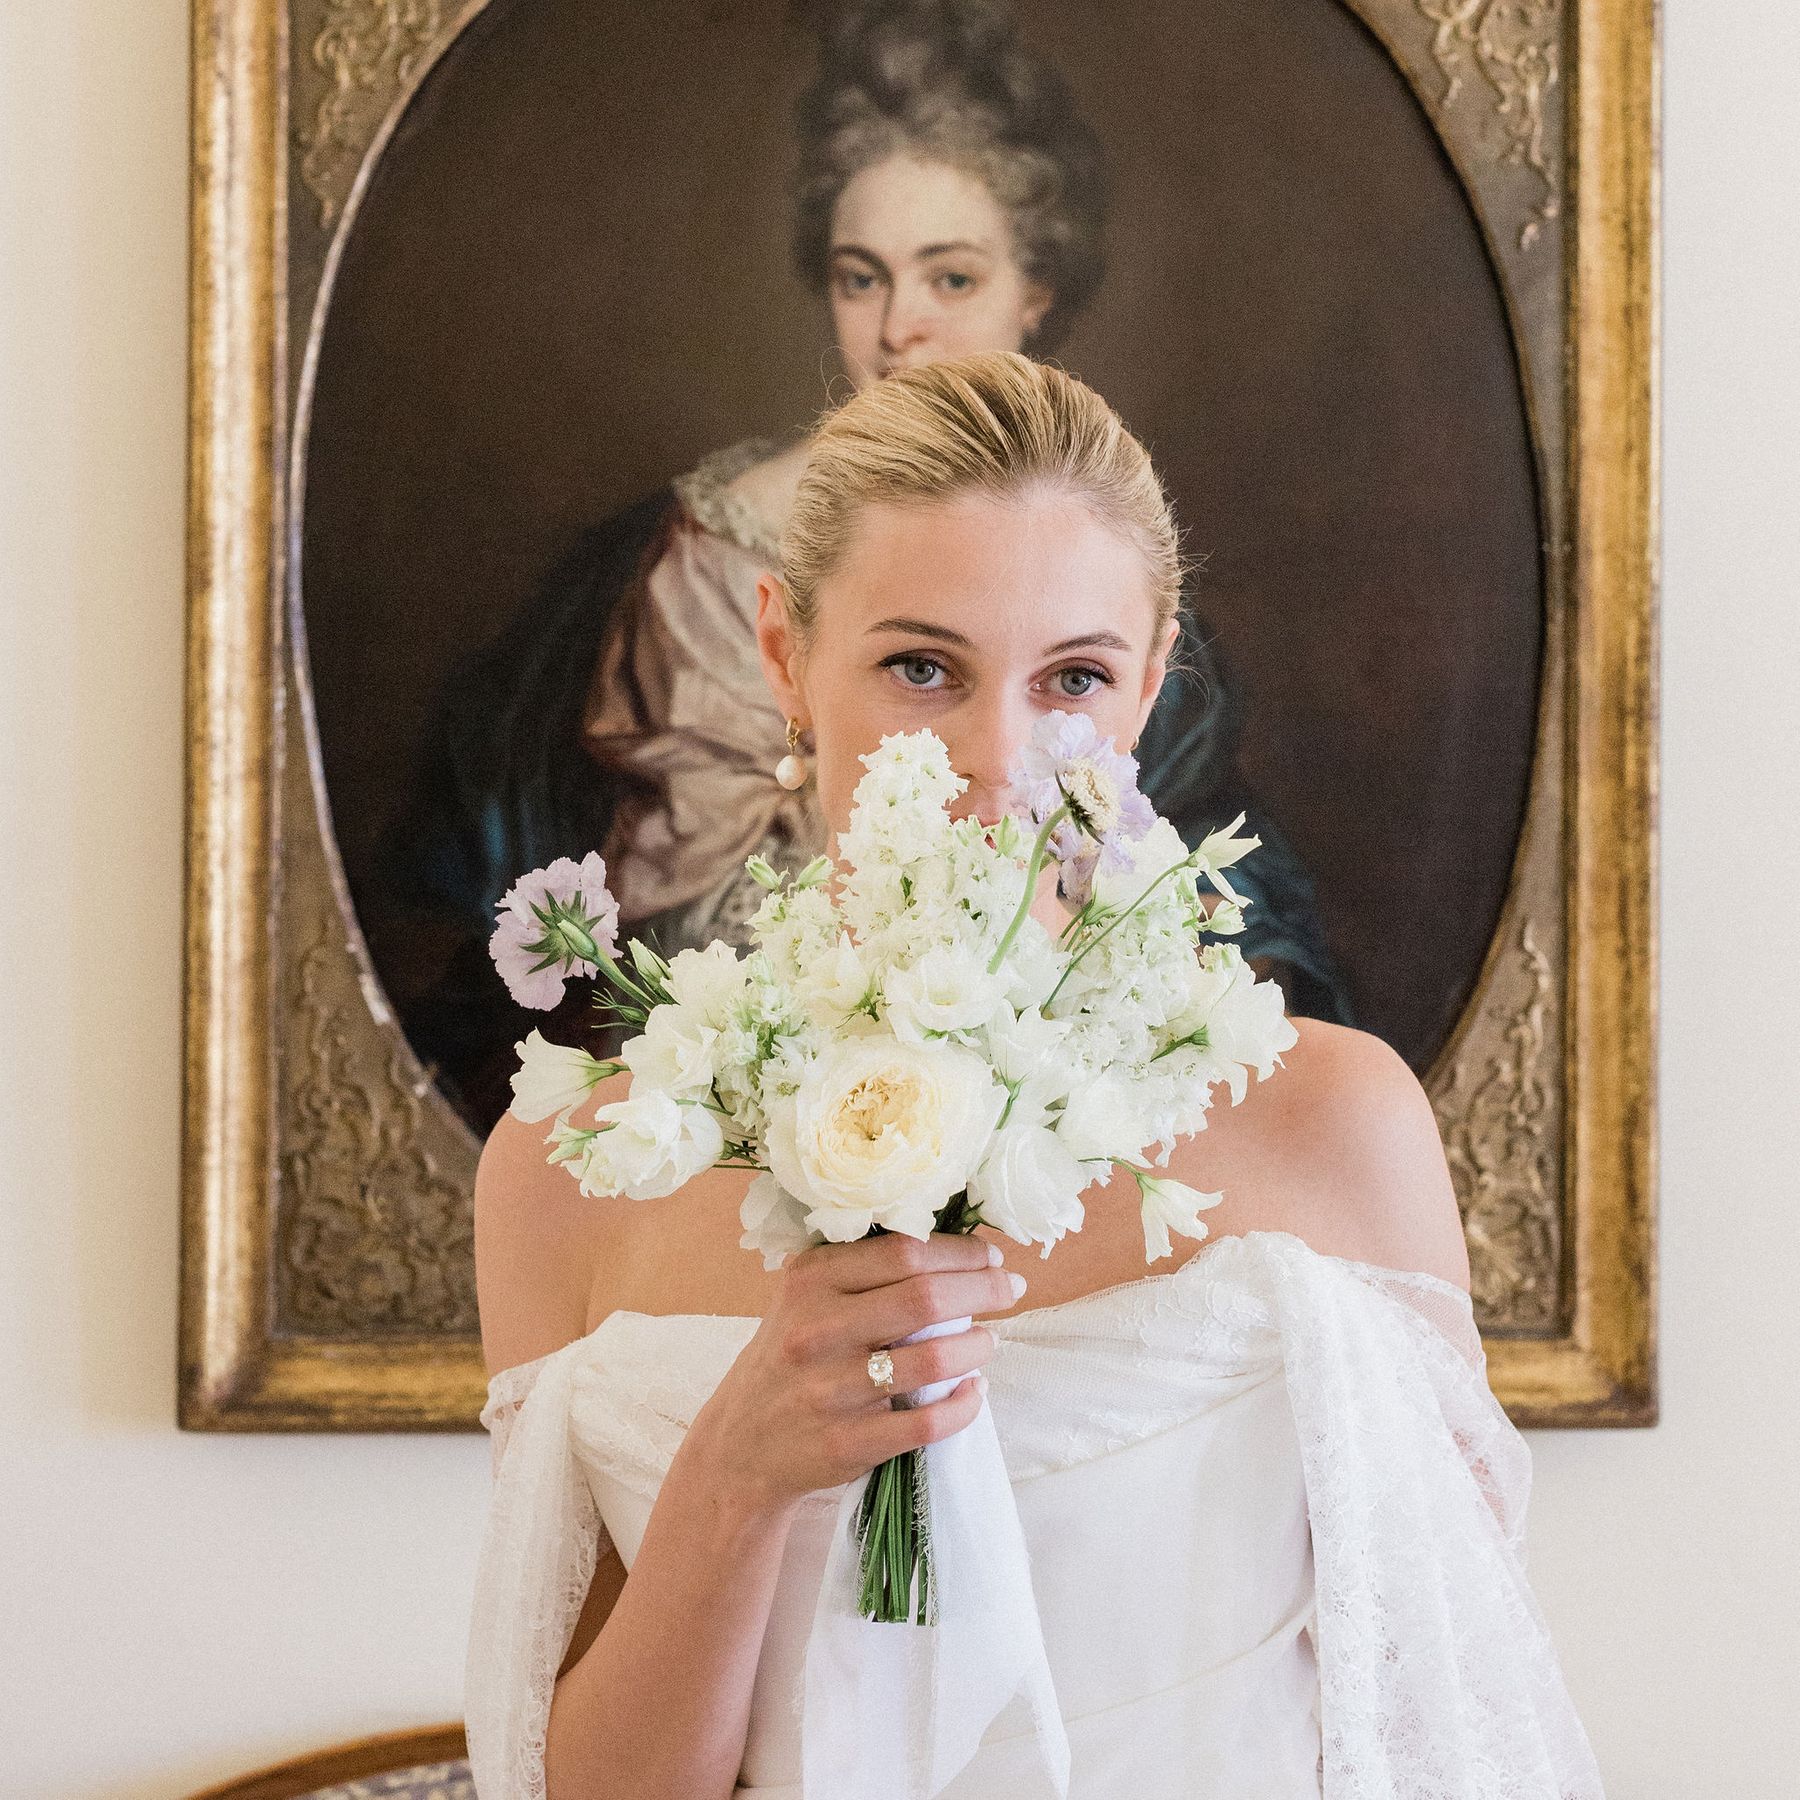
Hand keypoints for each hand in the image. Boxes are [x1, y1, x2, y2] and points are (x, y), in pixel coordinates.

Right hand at [689, 1231, 1024, 1513]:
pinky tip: (973, 1392)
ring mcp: (830, 1390)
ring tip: (989, 1341)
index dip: (960, 1251)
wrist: (741, 1445)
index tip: (990, 1255)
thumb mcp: (805, 1299)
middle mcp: (816, 1330)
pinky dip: (964, 1406)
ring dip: (978, 1347)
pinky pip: (926, 1424)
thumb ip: (863, 1270)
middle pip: (926, 1297)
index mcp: (810, 1281)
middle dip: (985, 1289)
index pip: (903, 1251)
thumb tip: (956, 1245)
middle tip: (1011, 1287)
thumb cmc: (792, 1357)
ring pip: (932, 1359)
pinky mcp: (846, 1444)